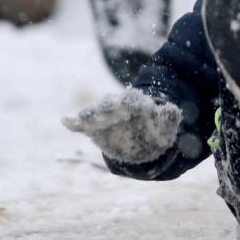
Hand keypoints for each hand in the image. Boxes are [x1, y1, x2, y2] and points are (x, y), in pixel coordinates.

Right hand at [62, 88, 180, 163]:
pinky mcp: (92, 128)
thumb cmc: (156, 130)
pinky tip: (66, 120)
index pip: (132, 99)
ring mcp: (103, 117)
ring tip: (84, 118)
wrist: (143, 140)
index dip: (133, 101)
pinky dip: (73, 122)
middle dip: (108, 105)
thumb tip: (173, 109)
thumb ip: (169, 117)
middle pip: (110, 103)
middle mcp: (117, 107)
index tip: (133, 105)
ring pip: (94, 112)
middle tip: (108, 108)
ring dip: (90, 114)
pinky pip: (80, 124)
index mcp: (135, 104)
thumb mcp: (167, 125)